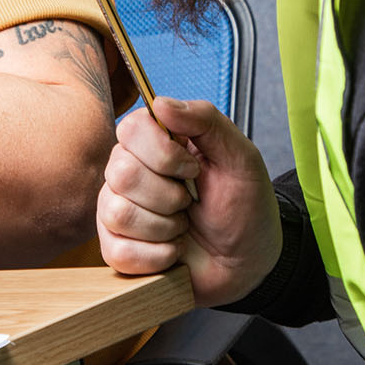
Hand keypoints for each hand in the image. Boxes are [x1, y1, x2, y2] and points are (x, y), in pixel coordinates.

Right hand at [96, 96, 281, 306]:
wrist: (248, 262)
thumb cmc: (244, 207)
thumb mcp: (240, 157)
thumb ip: (206, 120)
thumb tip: (159, 102)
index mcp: (155, 142)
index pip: (130, 129)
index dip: (162, 153)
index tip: (194, 168)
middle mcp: (129, 172)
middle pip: (121, 173)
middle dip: (169, 195)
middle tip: (191, 202)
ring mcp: (119, 210)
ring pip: (118, 213)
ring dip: (164, 227)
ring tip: (183, 227)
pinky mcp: (117, 248)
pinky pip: (118, 251)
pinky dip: (157, 255)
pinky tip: (173, 250)